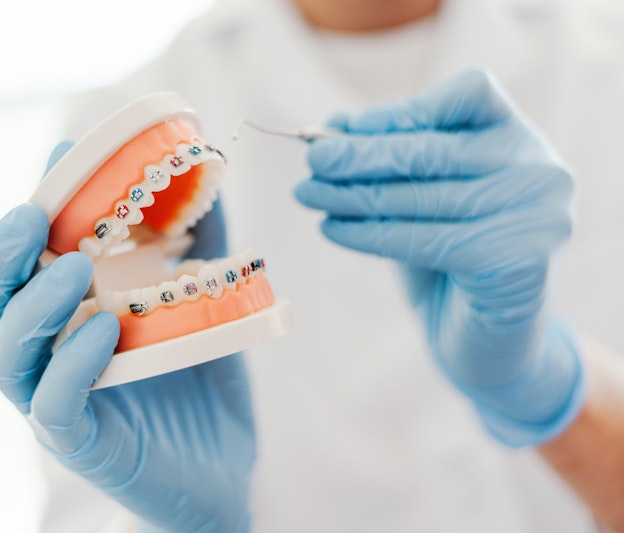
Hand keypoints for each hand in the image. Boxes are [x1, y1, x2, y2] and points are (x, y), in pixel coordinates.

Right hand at [0, 144, 253, 531]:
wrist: (220, 472)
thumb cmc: (198, 384)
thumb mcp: (204, 303)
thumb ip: (198, 244)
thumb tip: (207, 174)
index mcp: (64, 318)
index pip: (21, 264)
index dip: (28, 214)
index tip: (60, 162)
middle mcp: (47, 357)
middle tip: (33, 216)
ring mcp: (56, 403)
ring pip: (5, 355)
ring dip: (32, 305)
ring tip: (74, 268)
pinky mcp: (81, 445)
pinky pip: (54, 405)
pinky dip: (70, 364)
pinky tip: (103, 330)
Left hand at [294, 70, 584, 445]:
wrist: (490, 339)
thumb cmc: (452, 257)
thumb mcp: (420, 198)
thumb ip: (389, 160)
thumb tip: (330, 125)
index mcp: (523, 139)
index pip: (470, 95)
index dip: (405, 109)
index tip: (347, 126)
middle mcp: (542, 170)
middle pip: (436, 149)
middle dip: (362, 155)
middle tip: (312, 159)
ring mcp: (539, 216)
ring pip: (423, 197)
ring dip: (353, 195)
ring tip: (307, 193)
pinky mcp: (518, 262)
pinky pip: (424, 240)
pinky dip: (368, 234)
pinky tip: (330, 228)